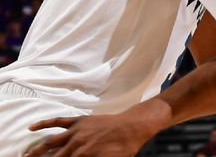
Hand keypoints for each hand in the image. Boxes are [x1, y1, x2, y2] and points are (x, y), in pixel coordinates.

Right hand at [24, 114, 147, 156]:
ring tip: (23, 156)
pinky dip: (44, 124)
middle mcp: (76, 144)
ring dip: (35, 149)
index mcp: (82, 156)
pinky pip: (58, 121)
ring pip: (50, 141)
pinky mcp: (79, 121)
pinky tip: (31, 128)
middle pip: (52, 156)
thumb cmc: (124, 149)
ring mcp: (76, 131)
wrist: (134, 127)